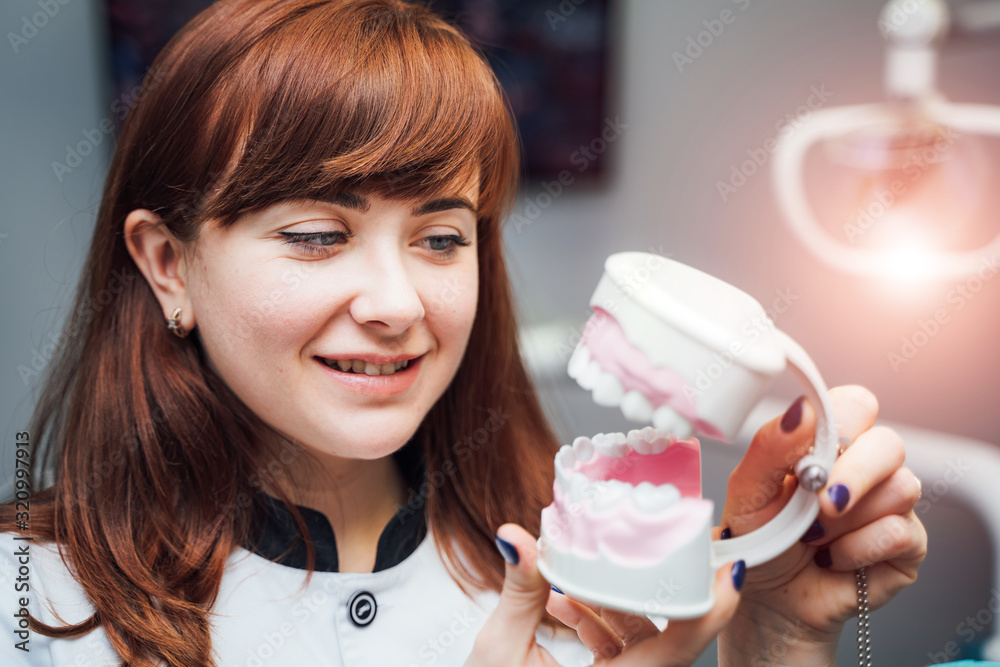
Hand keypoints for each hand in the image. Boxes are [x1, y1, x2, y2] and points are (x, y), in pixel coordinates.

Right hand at [466, 524, 742, 666]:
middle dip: (652, 588)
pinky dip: (597, 625)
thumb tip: (515, 537)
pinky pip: (621, 654)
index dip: (711, 609)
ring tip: (567, 581)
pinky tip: (560, 605)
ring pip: (641, 643)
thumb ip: (519, 593)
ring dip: (611, 605)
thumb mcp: (499, 653)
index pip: (681, 650)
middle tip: (654, 544)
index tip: (728, 569)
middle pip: (664, 637)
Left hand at [717, 386, 926, 664]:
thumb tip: (801, 409)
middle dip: (854, 473)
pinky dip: (856, 550)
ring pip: (901, 488)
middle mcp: (865, 466)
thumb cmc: (758, 538)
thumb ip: (770, 447)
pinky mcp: (908, 543)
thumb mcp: (748, 490)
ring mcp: (890, 504)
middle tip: (822, 501)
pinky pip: (900, 532)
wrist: (767, 599)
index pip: (857, 405)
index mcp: (828, 441)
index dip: (841, 421)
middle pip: (890, 443)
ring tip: (812, 537)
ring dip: (846, 520)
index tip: (811, 450)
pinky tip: (831, 558)